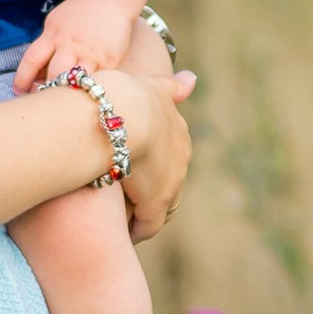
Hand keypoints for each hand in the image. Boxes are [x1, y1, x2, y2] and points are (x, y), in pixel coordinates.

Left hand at [15, 0, 138, 89]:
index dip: (22, 78)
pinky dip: (89, 88)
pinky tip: (86, 92)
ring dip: (68, 93)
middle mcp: (71, 45)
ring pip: (76, 82)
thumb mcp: (55, 24)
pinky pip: (98, 81)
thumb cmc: (79, 13)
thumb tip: (35, 76)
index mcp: (53, 35)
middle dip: (47, 90)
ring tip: (65, 100)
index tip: (18, 91)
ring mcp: (92, 53)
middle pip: (54, 74)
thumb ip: (46, 47)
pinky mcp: (110, 61)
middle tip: (43, 100)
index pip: (32, 59)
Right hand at [100, 62, 194, 240]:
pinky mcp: (155, 204)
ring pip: (162, 205)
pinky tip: (121, 233)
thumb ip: (170, 86)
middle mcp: (180, 157)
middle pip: (169, 179)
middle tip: (127, 194)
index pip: (170, 152)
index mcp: (176, 129)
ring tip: (123, 218)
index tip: (134, 166)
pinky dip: (137, 230)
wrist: (123, 114)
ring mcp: (170, 183)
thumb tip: (191, 80)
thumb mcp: (151, 84)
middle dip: (152, 187)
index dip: (153, 161)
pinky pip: (148, 225)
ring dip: (145, 210)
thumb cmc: (125, 95)